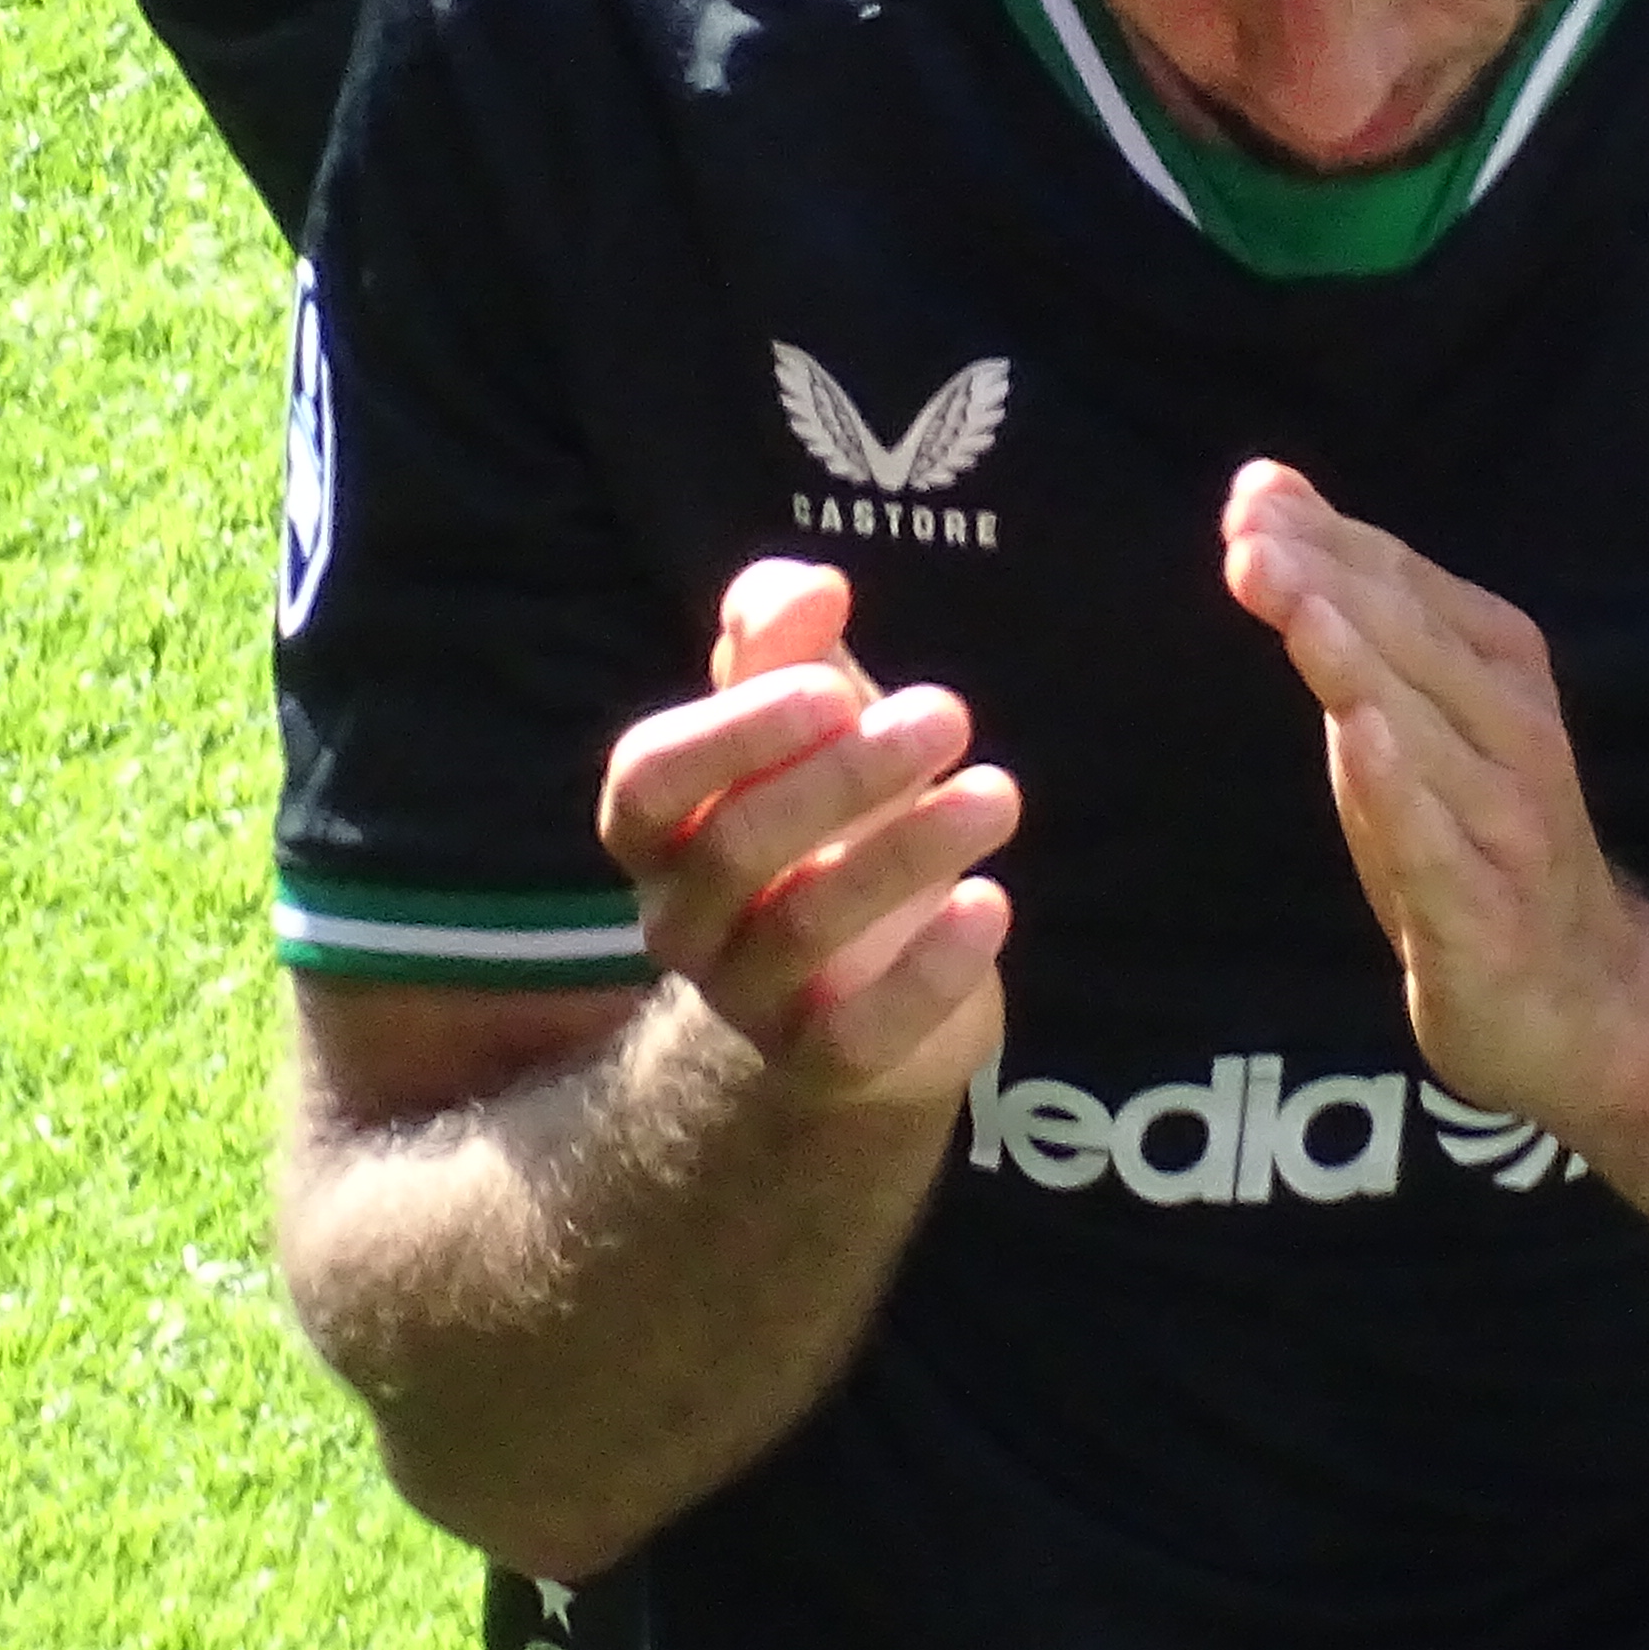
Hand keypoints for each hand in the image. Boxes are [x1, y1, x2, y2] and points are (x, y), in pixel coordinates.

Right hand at [598, 561, 1017, 1112]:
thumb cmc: (827, 820)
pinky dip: (928, 970)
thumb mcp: (807, 721)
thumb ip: (788, 643)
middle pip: (734, 847)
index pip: (648, 781)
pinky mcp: (822, 1062)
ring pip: (804, 927)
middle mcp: (683, 918)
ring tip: (1000, 793)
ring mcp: (746, 999)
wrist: (864, 986)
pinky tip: (992, 903)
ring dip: (910, 850)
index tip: (836, 683)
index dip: (734, 731)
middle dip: (844, 774)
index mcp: (658, 828)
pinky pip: (857, 1032)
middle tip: (950, 713)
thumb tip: (810, 587)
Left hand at [1220, 463, 1648, 1134]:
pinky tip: (1362, 736)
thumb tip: (1263, 496)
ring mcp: (1506, 824)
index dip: (1332, 540)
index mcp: (1501, 670)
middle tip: (1251, 539)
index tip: (1252, 498)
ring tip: (1298, 604)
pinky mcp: (1485, 914)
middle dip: (1332, 583)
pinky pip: (1438, 843)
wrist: (1585, 999)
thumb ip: (1343, 609)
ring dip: (1358, 662)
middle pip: (1417, 644)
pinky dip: (1403, 787)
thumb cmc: (1474, 836)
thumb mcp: (1408, 715)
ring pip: (1426, 730)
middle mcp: (1515, 733)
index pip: (1409, 586)